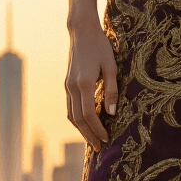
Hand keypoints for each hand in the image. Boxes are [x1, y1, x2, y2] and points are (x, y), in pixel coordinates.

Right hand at [65, 17, 118, 152]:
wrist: (82, 31)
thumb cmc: (100, 47)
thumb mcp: (111, 67)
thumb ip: (112, 90)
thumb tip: (112, 113)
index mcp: (83, 83)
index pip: (88, 114)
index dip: (97, 129)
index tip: (107, 139)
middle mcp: (72, 87)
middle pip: (77, 119)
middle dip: (88, 135)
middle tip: (99, 148)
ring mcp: (67, 86)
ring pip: (71, 115)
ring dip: (81, 130)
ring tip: (93, 140)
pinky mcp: (67, 84)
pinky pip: (70, 107)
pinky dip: (77, 119)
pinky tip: (86, 125)